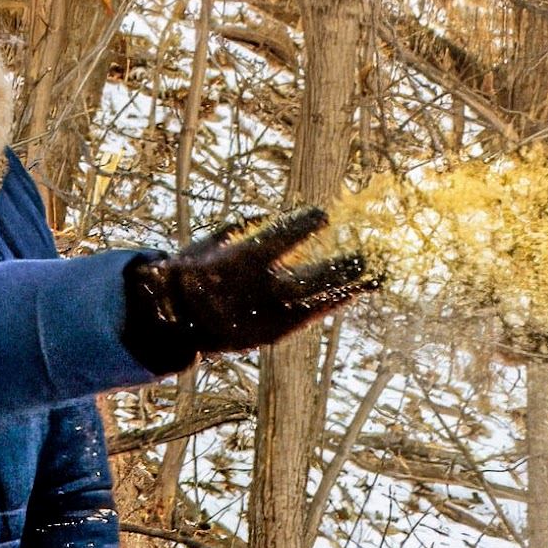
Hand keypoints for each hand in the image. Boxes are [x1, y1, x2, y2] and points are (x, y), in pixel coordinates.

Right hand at [122, 206, 381, 372]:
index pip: (282, 239)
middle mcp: (260, 291)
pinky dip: (330, 306)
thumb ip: (240, 227)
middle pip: (312, 278)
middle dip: (341, 267)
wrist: (172, 323)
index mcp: (242, 262)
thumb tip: (266, 214)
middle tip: (366, 255)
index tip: (323, 214)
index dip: (304, 225)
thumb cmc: (191, 274)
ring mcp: (268, 316)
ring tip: (374, 278)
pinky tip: (351, 296)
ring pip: (317, 302)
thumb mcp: (208, 242)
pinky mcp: (271, 334)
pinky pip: (308, 319)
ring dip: (347, 289)